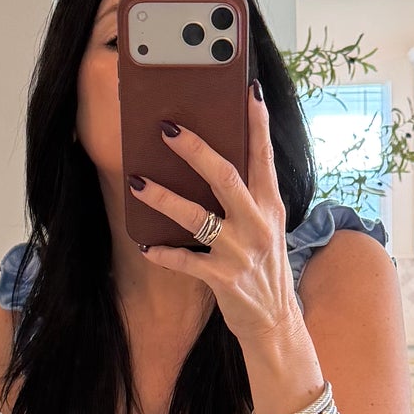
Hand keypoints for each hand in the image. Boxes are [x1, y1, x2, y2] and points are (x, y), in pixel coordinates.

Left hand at [129, 81, 298, 352]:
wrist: (276, 323)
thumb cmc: (264, 267)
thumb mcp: (266, 226)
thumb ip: (248, 196)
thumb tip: (212, 159)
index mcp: (271, 205)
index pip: (264, 156)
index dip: (257, 123)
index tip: (247, 90)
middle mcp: (259, 224)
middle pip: (225, 177)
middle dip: (195, 150)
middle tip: (167, 127)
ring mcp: (241, 252)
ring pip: (196, 217)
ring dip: (163, 198)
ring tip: (137, 181)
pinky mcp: (223, 280)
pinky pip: (185, 262)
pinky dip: (163, 252)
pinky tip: (145, 244)